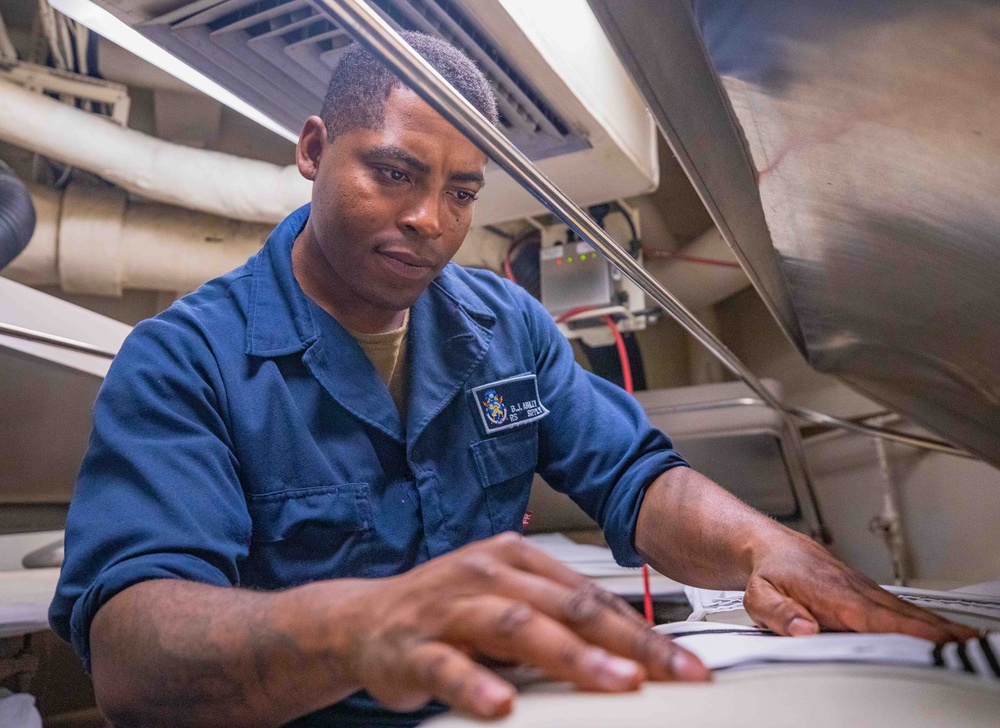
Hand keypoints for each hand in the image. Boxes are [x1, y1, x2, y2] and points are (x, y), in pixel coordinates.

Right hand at [329, 532, 708, 718]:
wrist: (363, 620)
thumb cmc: (446, 610)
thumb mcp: (506, 602)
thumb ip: (558, 618)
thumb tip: (632, 652)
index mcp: (515, 559)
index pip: (590, 596)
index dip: (642, 631)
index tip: (685, 665)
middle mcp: (487, 573)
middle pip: (566, 607)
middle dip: (626, 642)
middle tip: (672, 673)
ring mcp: (450, 608)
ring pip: (516, 627)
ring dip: (570, 655)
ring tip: (614, 680)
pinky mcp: (414, 647)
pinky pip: (448, 667)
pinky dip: (477, 684)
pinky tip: (502, 705)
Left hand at [743, 531, 978, 642]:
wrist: (768, 546)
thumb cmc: (767, 572)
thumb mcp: (760, 595)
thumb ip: (780, 613)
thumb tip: (803, 628)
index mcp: (829, 592)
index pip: (872, 615)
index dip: (904, 629)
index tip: (932, 638)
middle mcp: (851, 588)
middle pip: (899, 612)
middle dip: (933, 628)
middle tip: (965, 642)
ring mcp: (861, 588)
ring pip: (903, 608)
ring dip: (935, 623)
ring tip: (965, 638)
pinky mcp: (864, 592)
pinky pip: (896, 608)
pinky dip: (921, 619)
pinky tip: (939, 630)